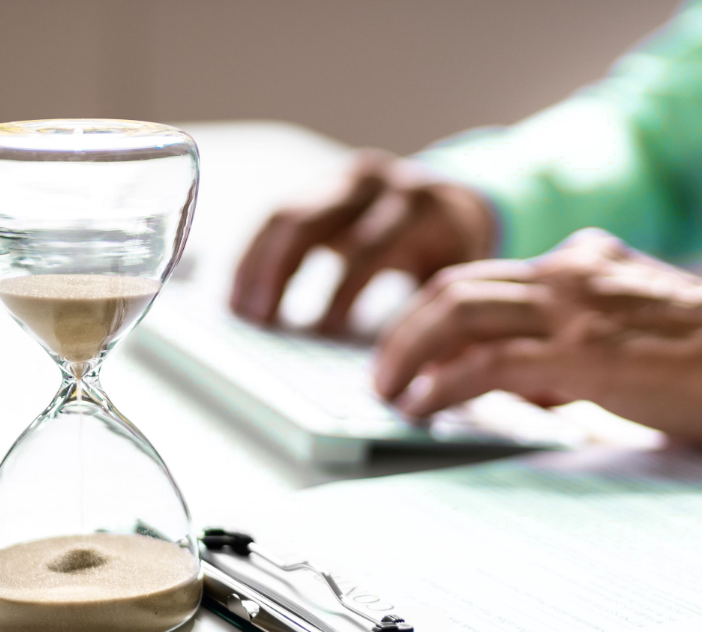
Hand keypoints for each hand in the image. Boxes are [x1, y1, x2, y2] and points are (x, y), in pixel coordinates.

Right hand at [229, 150, 495, 335]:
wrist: (462, 200)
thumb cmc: (457, 252)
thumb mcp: (460, 279)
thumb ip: (437, 318)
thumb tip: (413, 382)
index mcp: (419, 206)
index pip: (368, 249)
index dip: (342, 295)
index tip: (323, 336)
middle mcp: (378, 182)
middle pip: (312, 221)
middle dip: (279, 273)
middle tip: (257, 322)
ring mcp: (345, 179)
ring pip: (285, 215)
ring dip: (255, 264)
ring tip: (239, 311)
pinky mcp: (323, 185)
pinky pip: (277, 217)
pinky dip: (256, 254)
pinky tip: (241, 292)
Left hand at [372, 229, 701, 444]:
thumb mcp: (641, 328)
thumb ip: (581, 341)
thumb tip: (528, 381)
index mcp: (589, 261)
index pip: (488, 275)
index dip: (438, 312)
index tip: (415, 350)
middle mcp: (575, 272)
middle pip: (455, 284)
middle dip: (403, 328)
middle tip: (382, 372)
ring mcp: (578, 309)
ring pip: (456, 311)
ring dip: (407, 352)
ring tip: (389, 392)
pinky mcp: (586, 355)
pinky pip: (487, 363)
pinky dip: (441, 384)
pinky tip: (425, 408)